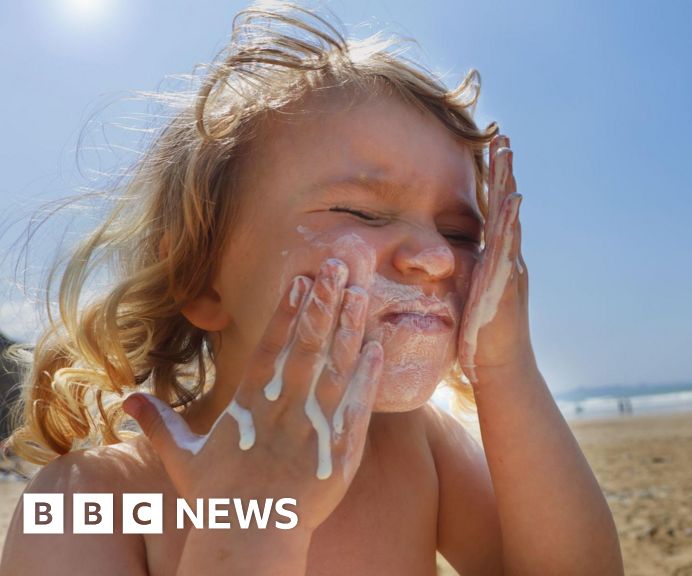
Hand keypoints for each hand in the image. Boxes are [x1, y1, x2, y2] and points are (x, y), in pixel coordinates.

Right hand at [123, 257, 382, 532]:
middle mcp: (284, 407)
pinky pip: (359, 404)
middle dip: (323, 303)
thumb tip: (127, 401)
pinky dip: (369, 375)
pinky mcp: (341, 448)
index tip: (300, 279)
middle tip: (339, 266)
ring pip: (336, 366)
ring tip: (361, 292)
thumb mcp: (182, 459)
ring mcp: (315, 426)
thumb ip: (160, 424)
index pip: (271, 345)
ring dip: (350, 327)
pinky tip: (379, 346)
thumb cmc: (219, 499)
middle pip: (308, 345)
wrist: (252, 538)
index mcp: (250, 404)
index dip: (287, 310)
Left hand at [458, 133, 535, 385]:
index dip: (492, 181)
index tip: (490, 150)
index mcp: (495, 259)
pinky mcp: (507, 282)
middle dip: (503, 170)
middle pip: (505, 205)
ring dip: (508, 183)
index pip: (493, 212)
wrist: (500, 369)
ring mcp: (510, 268)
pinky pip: (509, 245)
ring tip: (507, 153)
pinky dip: (511, 220)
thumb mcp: (465, 297)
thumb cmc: (478, 338)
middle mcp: (508, 258)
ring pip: (510, 218)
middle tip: (501, 136)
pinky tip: (512, 197)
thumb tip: (437, 261)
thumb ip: (458, 275)